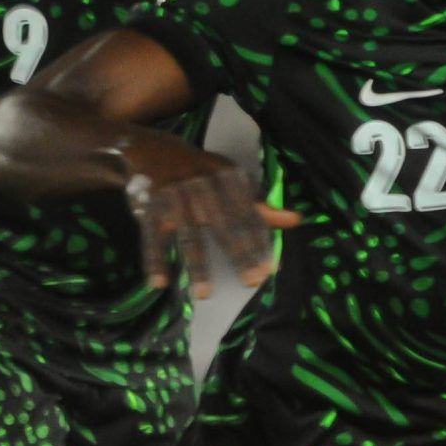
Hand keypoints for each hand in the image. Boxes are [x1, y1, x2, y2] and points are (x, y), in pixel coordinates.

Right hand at [123, 145, 299, 297]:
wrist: (156, 150)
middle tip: (251, 281)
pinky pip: (152, 237)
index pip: (248, 214)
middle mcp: (201, 184)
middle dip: (238, 254)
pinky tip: (159, 283)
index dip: (260, 242)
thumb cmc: (204, 173)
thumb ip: (260, 205)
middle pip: (223, 225)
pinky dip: (154, 260)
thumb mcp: (232, 180)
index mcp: (227, 176)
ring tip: (204, 294)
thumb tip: (295, 220)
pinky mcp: (150, 207)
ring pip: (188, 235)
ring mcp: (174, 196)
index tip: (271, 270)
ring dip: (196, 266)